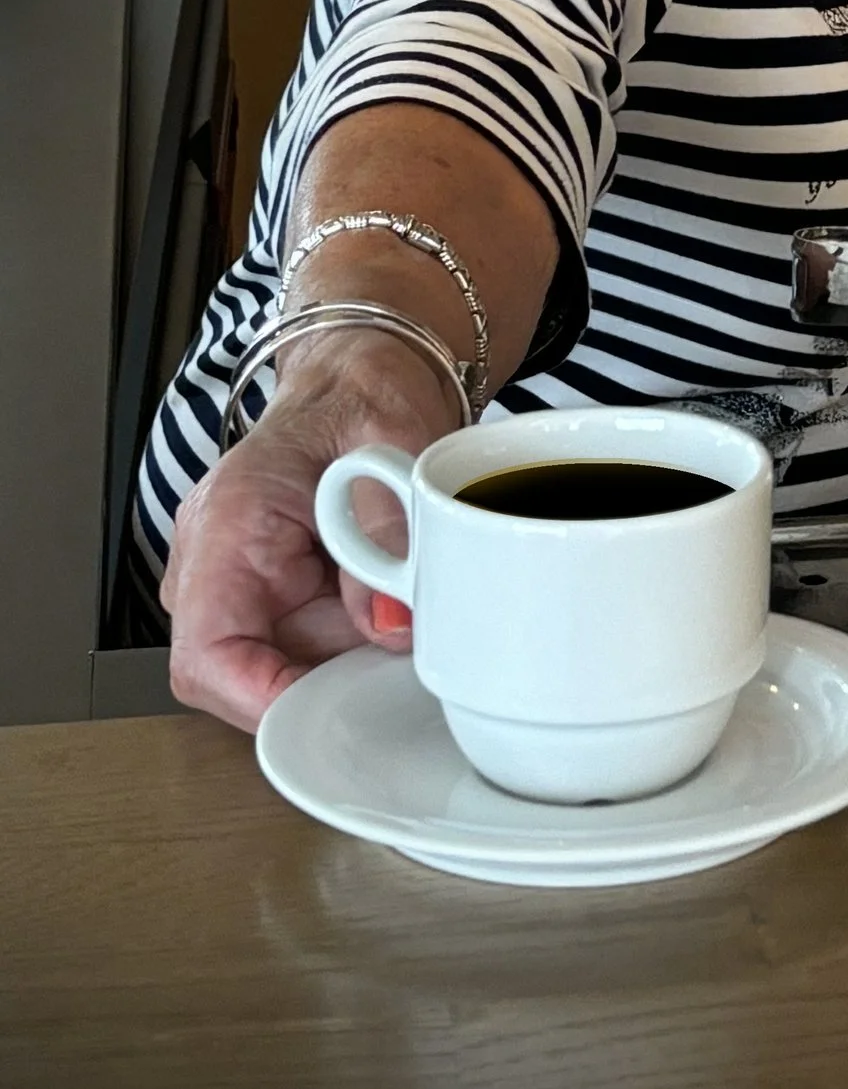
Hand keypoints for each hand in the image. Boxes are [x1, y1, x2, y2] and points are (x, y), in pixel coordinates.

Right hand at [163, 336, 446, 730]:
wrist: (364, 378)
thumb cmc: (365, 395)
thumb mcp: (394, 441)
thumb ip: (389, 527)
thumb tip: (391, 623)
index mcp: (228, 524)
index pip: (207, 654)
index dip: (258, 699)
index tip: (326, 710)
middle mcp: (217, 565)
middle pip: (248, 678)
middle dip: (325, 679)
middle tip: (395, 656)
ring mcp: (241, 586)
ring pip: (284, 670)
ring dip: (346, 659)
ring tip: (399, 607)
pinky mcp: (273, 598)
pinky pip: (306, 650)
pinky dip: (354, 643)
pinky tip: (390, 607)